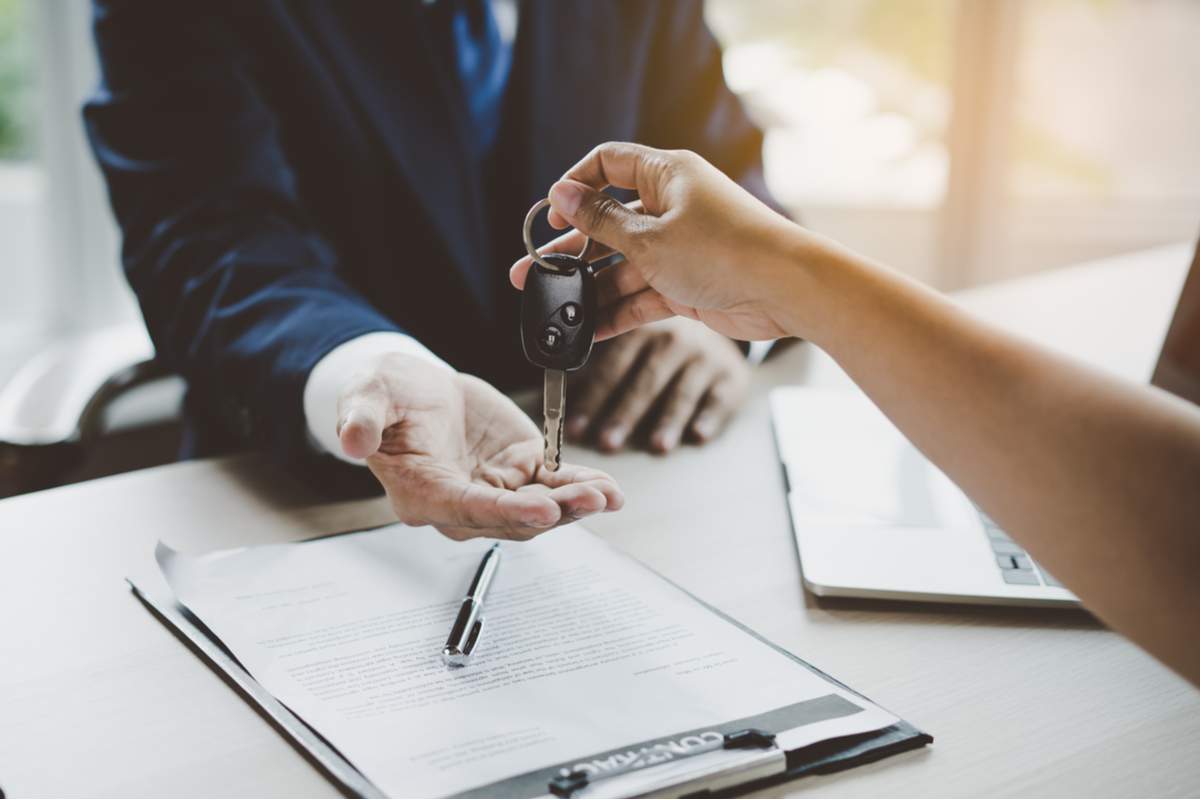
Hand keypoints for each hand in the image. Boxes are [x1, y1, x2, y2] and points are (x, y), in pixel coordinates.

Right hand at [337, 353, 622, 540]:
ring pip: (539, 508)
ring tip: (608, 495)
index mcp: (422, 493)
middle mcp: (462, 504)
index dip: (505, 512)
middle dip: (554, 512)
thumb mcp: (367, 396)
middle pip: (511, 518)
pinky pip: (554, 485)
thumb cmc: (385, 397)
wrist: (413, 389)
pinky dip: (581, 487)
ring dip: (575, 505)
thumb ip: (361, 419)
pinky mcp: (520, 471)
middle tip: (590, 500)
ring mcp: (495, 490)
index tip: (541, 509)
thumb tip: (351, 439)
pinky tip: (610, 490)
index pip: (466, 510)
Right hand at [509, 142, 808, 341]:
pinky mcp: (686, 285)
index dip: (575, 186)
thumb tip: (562, 194)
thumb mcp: (650, 237)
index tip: (551, 216)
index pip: (609, 164)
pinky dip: (617, 311)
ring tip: (553, 309)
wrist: (786, 291)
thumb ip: (601, 221)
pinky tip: (588, 330)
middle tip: (530, 272)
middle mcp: (671, 208)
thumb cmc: (725, 250)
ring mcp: (678, 248)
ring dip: (589, 287)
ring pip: (621, 265)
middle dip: (569, 250)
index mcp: (666, 176)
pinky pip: (641, 295)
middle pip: (608, 223)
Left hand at [567, 317, 749, 452]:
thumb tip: (553, 375)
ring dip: (668, 420)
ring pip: (682, 391)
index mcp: (641, 328)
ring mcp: (705, 357)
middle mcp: (674, 339)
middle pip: (644, 381)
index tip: (574, 429)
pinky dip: (710, 417)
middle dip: (624, 413)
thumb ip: (602, 352)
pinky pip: (720, 398)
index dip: (592, 398)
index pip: (612, 365)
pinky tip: (698, 436)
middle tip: (607, 443)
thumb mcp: (636, 332)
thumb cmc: (665, 338)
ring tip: (656, 446)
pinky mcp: (732, 375)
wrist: (724, 321)